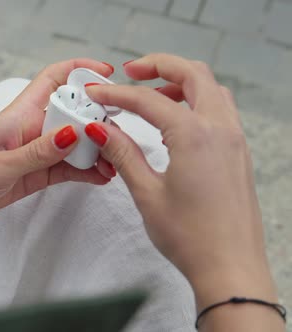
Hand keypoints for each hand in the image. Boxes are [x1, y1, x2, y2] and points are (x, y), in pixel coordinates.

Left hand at [0, 59, 116, 223]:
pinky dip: (86, 171)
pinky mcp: (38, 173)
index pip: (53, 79)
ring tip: (115, 163)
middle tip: (119, 136)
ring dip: (96, 150)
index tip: (106, 75)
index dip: (79, 70)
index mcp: (20, 115)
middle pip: (74, 112)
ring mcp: (37, 151)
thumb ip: (37, 152)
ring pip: (75, 142)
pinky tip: (101, 177)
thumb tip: (74, 133)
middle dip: (98, 118)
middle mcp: (33, 128)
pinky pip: (68, 167)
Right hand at [83, 54, 281, 329]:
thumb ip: (122, 154)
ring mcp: (234, 140)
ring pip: (211, 89)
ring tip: (151, 93)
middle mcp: (220, 129)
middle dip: (159, 66)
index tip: (97, 94)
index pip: (148, 100)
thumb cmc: (190, 236)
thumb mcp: (146, 193)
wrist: (230, 268)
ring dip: (181, 81)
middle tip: (130, 71)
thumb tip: (100, 129)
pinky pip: (220, 110)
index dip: (117, 94)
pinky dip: (197, 101)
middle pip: (192, 74)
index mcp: (194, 135)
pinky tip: (175, 120)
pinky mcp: (238, 153)